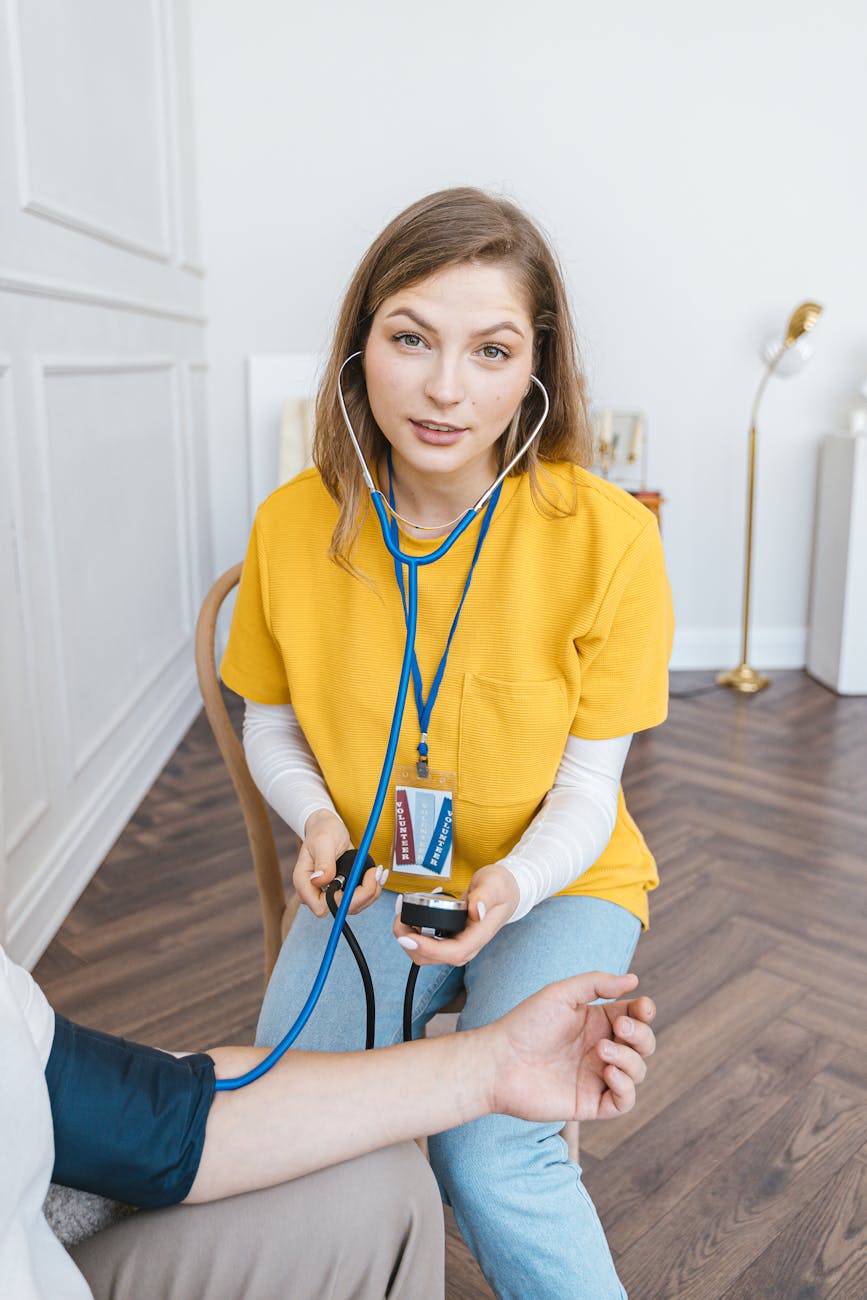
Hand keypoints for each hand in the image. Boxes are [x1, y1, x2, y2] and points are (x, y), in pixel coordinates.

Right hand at [293, 810, 387, 917]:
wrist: (328, 828)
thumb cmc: (323, 831)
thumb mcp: (324, 842)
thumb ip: (323, 862)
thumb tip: (320, 881)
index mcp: (304, 882)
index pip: (321, 906)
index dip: (343, 899)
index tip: (359, 879)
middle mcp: (314, 892)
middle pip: (341, 908)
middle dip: (364, 894)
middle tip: (376, 872)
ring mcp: (328, 893)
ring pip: (353, 906)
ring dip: (371, 892)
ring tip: (379, 872)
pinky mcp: (340, 891)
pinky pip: (358, 899)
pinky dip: (371, 889)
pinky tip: (377, 875)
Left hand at [392, 864, 518, 965]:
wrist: (506, 892)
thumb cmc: (501, 888)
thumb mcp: (495, 885)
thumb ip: (486, 896)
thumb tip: (476, 911)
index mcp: (479, 936)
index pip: (453, 953)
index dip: (428, 949)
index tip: (408, 936)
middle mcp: (466, 945)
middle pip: (432, 958)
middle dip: (410, 943)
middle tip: (398, 918)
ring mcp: (456, 943)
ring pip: (425, 954)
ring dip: (407, 938)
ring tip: (401, 913)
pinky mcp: (448, 938)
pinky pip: (425, 943)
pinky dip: (412, 931)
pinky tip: (408, 914)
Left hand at [484, 972, 655, 1122]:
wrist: (499, 1062)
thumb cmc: (526, 1024)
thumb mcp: (561, 994)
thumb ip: (597, 984)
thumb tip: (634, 980)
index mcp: (596, 1021)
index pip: (635, 1016)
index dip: (645, 1011)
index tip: (642, 1006)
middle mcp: (601, 1048)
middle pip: (643, 1044)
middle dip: (641, 1034)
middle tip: (620, 1027)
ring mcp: (598, 1076)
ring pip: (638, 1071)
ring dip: (629, 1058)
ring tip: (602, 1050)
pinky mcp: (591, 1103)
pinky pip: (625, 1101)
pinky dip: (626, 1087)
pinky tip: (609, 1072)